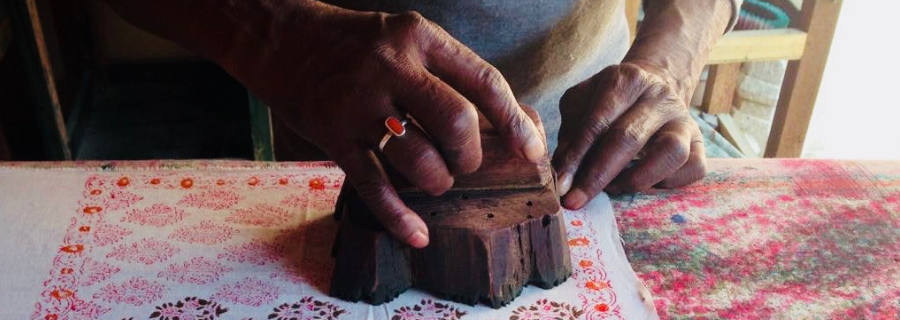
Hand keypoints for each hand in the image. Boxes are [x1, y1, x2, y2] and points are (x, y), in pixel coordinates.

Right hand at [218, 6, 543, 246]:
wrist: (284, 40)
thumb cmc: (358, 46)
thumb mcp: (409, 40)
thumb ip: (455, 74)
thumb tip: (518, 121)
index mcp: (420, 39)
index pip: (482, 81)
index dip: (513, 121)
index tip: (531, 149)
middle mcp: (391, 68)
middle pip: (456, 122)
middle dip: (470, 155)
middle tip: (463, 161)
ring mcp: (360, 104)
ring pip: (420, 159)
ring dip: (438, 180)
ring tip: (433, 178)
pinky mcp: (334, 136)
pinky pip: (375, 185)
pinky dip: (400, 216)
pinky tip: (417, 233)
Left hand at [553, 62, 706, 209]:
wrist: (652, 85)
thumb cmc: (608, 101)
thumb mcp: (582, 103)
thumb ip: (571, 133)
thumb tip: (562, 171)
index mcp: (626, 80)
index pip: (598, 122)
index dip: (577, 157)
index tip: (561, 186)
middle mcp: (659, 96)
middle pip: (629, 138)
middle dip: (598, 176)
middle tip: (576, 200)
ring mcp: (684, 118)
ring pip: (671, 152)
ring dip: (637, 179)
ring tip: (614, 189)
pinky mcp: (700, 141)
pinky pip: (694, 168)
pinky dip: (669, 183)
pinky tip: (646, 184)